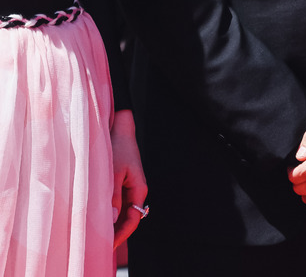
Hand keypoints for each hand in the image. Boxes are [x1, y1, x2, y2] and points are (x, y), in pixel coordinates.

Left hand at [111, 110, 147, 248]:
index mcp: (139, 189)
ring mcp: (129, 187)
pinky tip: (98, 218)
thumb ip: (113, 197)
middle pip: (128, 218)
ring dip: (111, 223)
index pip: (133, 220)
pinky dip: (109, 212)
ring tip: (96, 236)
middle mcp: (136, 191)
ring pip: (122, 212)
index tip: (108, 246)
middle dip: (116, 232)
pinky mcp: (122, 183)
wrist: (119, 127)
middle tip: (100, 246)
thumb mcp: (113, 172)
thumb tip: (111, 220)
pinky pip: (117, 203)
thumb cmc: (117, 147)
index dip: (121, 235)